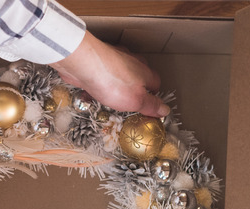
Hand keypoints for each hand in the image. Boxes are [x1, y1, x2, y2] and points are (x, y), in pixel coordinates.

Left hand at [50, 31, 169, 117]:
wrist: (84, 63)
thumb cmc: (112, 82)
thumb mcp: (136, 100)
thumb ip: (150, 105)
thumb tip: (165, 110)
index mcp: (145, 72)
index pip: (156, 84)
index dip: (153, 96)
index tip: (148, 106)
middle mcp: (132, 62)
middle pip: (139, 76)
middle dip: (136, 89)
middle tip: (130, 103)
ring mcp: (115, 58)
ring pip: (121, 73)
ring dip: (118, 84)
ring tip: (112, 98)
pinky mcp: (98, 59)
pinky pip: (104, 71)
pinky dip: (102, 80)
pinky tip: (96, 88)